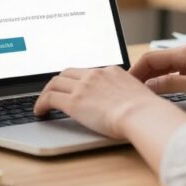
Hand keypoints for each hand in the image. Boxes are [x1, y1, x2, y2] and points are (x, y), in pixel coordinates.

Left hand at [33, 66, 176, 138]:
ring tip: (43, 103)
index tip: (73, 86)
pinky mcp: (74, 101)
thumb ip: (128, 96)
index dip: (77, 79)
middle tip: (54, 92)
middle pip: (67, 72)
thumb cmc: (146, 112)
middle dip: (58, 82)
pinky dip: (41, 104)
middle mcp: (95, 75)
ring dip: (47, 92)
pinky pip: (50, 98)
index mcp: (111, 72)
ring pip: (55, 82)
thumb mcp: (138, 95)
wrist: (141, 114)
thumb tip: (128, 105)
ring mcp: (83, 87)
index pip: (87, 71)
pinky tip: (40, 112)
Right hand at [130, 44, 185, 104]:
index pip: (151, 58)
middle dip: (142, 73)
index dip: (136, 70)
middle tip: (131, 90)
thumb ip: (171, 84)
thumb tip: (149, 84)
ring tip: (144, 91)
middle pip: (157, 60)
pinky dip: (167, 78)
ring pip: (167, 65)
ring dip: (154, 76)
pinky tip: (164, 89)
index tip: (126, 83)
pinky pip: (178, 69)